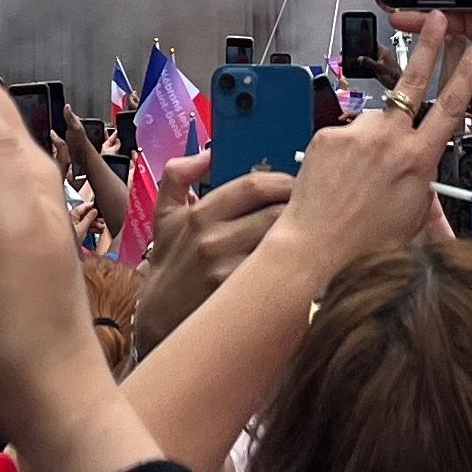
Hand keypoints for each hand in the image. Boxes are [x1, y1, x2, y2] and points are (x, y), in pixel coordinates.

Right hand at [128, 157, 293, 358]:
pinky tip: (301, 264)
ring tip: (313, 234)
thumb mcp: (164, 214)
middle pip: (276, 213)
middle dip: (300, 208)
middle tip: (313, 208)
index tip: (295, 184)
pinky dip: (294, 266)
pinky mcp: (238, 298)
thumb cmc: (169, 263)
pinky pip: (277, 274)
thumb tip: (206, 153)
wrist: (158, 318)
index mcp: (199, 214)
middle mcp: (213, 240)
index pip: (254, 186)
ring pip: (281, 244)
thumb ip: (178, 175)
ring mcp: (226, 270)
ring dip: (302, 236)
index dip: (282, 181)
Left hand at [273, 22, 471, 277]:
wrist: (314, 251)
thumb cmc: (365, 248)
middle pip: (413, 82)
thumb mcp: (412, 222)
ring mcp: (356, 134)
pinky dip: (345, 155)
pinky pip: (344, 138)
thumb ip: (424, 193)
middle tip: (438, 20)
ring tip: (358, 183)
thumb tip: (427, 181)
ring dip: (372, 143)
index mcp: (417, 161)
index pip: (449, 109)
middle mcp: (389, 139)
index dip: (465, 76)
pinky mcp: (327, 135)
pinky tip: (338, 182)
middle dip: (428, 46)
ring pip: (373, 125)